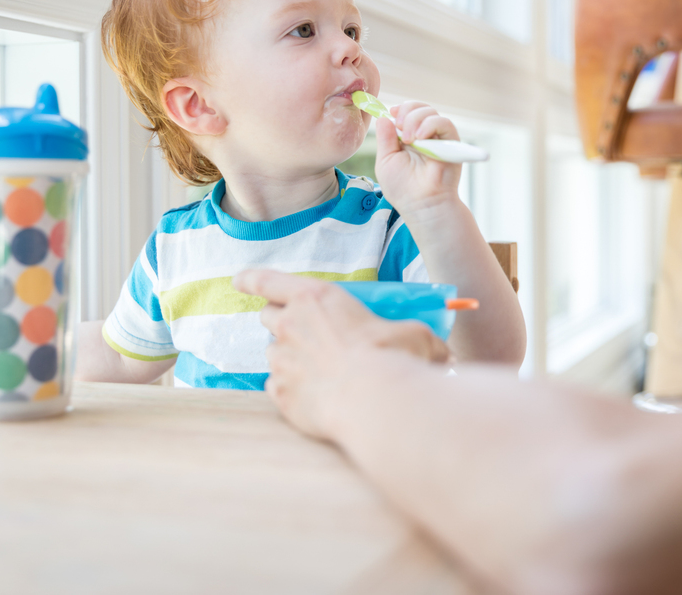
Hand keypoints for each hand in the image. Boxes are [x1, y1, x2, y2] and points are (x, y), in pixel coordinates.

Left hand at [233, 269, 450, 438]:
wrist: (375, 404)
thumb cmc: (394, 359)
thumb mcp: (414, 335)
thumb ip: (414, 337)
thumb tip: (442, 354)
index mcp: (318, 299)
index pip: (271, 280)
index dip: (254, 278)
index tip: (239, 279)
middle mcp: (292, 325)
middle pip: (267, 316)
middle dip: (279, 320)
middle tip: (302, 330)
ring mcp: (282, 361)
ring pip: (272, 353)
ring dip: (288, 356)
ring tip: (317, 368)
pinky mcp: (280, 394)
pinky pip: (276, 387)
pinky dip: (290, 388)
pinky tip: (315, 394)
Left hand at [374, 101, 461, 216]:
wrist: (420, 204)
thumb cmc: (403, 188)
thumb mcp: (386, 160)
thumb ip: (385, 138)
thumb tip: (384, 117)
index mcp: (408, 137)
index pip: (407, 112)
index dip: (400, 108)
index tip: (393, 113)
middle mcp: (424, 136)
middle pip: (419, 108)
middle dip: (407, 112)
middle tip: (401, 127)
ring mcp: (438, 139)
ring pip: (431, 112)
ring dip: (416, 120)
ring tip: (409, 139)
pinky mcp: (451, 143)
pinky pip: (445, 124)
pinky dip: (430, 125)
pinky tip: (420, 138)